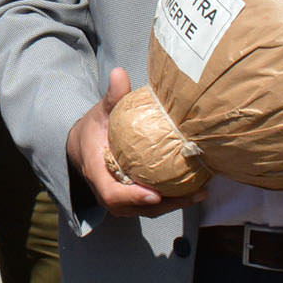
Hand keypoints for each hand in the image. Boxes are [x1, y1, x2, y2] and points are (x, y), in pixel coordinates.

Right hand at [68, 68, 202, 218]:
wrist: (82, 147)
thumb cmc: (93, 130)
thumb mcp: (100, 112)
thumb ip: (112, 97)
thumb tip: (119, 72)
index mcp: (97, 172)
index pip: (112, 193)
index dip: (132, 197)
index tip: (154, 195)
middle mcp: (108, 191)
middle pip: (136, 207)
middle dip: (165, 204)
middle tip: (193, 194)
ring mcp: (121, 198)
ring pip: (147, 209)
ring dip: (174, 204)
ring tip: (200, 193)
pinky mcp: (132, 199)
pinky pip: (152, 205)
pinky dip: (173, 200)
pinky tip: (196, 190)